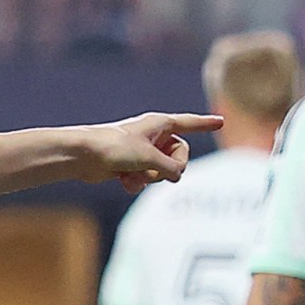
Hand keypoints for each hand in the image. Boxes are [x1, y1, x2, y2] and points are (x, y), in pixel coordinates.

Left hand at [78, 114, 222, 193]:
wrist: (83, 156)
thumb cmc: (115, 148)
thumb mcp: (149, 156)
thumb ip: (169, 167)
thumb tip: (177, 177)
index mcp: (160, 124)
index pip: (189, 123)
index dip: (205, 124)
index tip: (222, 121)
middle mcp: (153, 136)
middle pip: (179, 155)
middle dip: (170, 168)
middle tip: (160, 173)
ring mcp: (142, 152)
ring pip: (161, 171)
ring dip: (150, 177)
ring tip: (134, 174)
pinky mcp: (129, 166)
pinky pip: (145, 179)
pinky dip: (137, 182)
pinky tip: (124, 182)